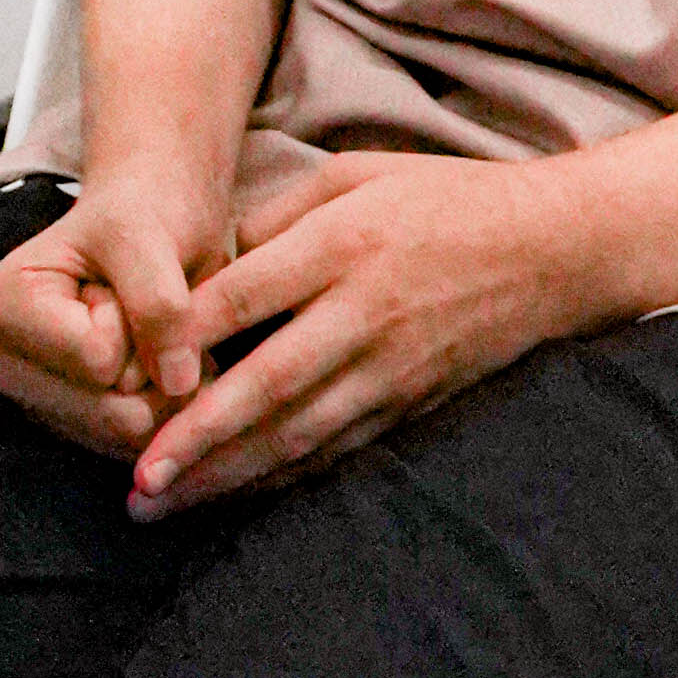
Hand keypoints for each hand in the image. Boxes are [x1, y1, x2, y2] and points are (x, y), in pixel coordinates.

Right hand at [0, 172, 232, 456]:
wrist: (154, 216)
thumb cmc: (143, 213)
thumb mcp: (147, 235)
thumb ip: (159, 303)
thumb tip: (178, 385)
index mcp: (3, 308)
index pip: (98, 359)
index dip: (137, 324)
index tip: (125, 281)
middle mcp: (6, 366)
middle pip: (111, 412)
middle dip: (154, 367)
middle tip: (147, 311)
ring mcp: (38, 403)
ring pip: (129, 437)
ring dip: (166, 387)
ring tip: (155, 334)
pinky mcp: (72, 426)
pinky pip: (137, 447)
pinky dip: (166, 409)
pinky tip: (159, 363)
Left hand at [125, 152, 595, 513]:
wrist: (554, 248)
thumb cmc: (446, 198)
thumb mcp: (356, 174)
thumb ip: (278, 213)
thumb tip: (208, 258)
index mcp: (345, 245)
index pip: (246, 295)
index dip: (183, 336)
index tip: (122, 370)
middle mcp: (365, 313)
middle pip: (267, 384)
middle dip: (197, 438)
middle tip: (136, 478)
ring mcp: (392, 367)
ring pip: (300, 433)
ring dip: (228, 475)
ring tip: (163, 503)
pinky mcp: (412, 401)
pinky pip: (339, 448)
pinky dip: (284, 477)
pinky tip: (235, 495)